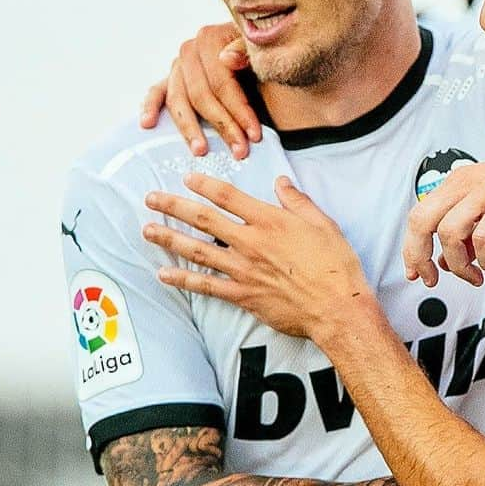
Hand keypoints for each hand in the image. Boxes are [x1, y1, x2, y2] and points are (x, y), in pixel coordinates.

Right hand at [139, 24, 260, 159]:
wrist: (252, 50)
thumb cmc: (258, 54)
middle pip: (201, 95)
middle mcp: (190, 51)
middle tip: (239, 150)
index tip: (254, 135)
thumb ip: (245, 50)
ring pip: (178, 100)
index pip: (222, 83)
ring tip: (200, 150)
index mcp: (210, 39)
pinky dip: (150, 107)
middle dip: (223, 126)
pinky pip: (156, 92)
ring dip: (189, 128)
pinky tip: (148, 123)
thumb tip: (226, 59)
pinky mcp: (170, 78)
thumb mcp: (260, 49)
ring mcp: (178, 65)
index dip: (239, 111)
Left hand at [144, 173, 370, 338]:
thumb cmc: (335, 267)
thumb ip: (298, 202)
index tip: (187, 177)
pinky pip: (206, 286)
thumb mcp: (324, 224)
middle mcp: (251, 243)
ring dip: (169, 239)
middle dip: (174, 206)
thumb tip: (281, 183)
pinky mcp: (243, 295)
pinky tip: (164, 274)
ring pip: (198, 250)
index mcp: (270, 221)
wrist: (336, 308)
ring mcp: (244, 270)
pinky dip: (183, 279)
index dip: (205, 185)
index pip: (229, 197)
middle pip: (204, 219)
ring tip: (147, 230)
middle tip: (151, 198)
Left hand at [403, 127, 484, 286]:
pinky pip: (484, 237)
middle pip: (421, 222)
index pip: (418, 217)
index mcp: (459, 184)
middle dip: (421, 258)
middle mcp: (467, 184)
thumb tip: (452, 259)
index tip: (418, 273)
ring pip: (449, 233)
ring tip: (479, 276)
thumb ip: (472, 233)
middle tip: (435, 279)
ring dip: (460, 265)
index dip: (411, 249)